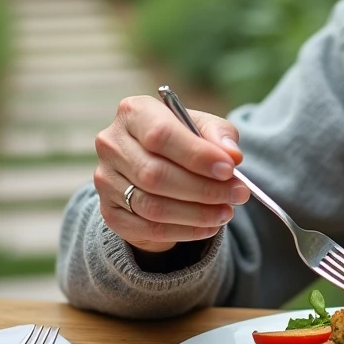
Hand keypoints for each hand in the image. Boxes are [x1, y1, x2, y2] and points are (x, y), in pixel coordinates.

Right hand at [93, 95, 249, 252]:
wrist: (156, 167)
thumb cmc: (183, 140)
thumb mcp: (203, 127)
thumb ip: (219, 135)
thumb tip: (232, 156)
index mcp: (133, 112)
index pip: (161, 135)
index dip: (197, 155)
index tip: (229, 170)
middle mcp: (112, 144)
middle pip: (156, 174)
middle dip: (204, 189)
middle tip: (238, 194)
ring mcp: (105, 180)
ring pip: (152, 206)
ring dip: (197, 213)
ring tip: (227, 211)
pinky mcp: (109, 212)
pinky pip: (148, 228)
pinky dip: (184, 231)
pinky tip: (209, 227)